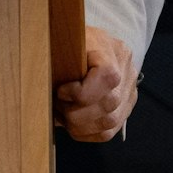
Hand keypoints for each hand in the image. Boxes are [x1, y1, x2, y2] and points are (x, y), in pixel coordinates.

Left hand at [55, 25, 137, 141]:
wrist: (89, 45)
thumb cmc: (72, 42)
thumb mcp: (66, 39)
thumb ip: (60, 55)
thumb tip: (43, 80)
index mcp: (114, 51)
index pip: (107, 77)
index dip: (81, 91)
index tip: (61, 91)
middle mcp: (128, 73)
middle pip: (108, 105)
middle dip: (75, 112)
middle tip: (56, 104)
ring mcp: (129, 94)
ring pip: (108, 123)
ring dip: (78, 125)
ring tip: (61, 114)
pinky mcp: (124, 111)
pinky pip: (107, 132)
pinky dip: (84, 132)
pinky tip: (71, 122)